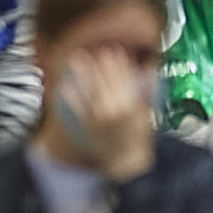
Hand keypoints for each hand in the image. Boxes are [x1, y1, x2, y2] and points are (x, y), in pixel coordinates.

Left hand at [53, 55, 157, 181]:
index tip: (115, 51)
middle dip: (102, 64)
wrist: (126, 161)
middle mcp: (114, 109)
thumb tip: (148, 69)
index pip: (124, 78)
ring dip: (83, 72)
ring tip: (77, 58)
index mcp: (131, 104)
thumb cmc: (138, 137)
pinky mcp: (87, 125)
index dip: (119, 64)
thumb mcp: (146, 112)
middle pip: (107, 81)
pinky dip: (70, 96)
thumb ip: (147, 90)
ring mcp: (99, 117)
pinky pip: (77, 108)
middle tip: (98, 50)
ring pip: (90, 89)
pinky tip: (64, 86)